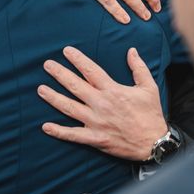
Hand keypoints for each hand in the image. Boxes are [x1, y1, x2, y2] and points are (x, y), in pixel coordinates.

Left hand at [37, 46, 167, 160]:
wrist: (154, 142)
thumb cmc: (151, 114)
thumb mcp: (148, 87)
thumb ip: (138, 68)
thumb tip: (131, 50)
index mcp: (113, 90)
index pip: (91, 71)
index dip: (78, 59)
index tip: (66, 51)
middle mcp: (101, 104)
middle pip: (75, 86)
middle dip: (60, 74)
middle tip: (47, 65)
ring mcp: (96, 122)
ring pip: (70, 108)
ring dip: (54, 98)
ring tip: (40, 89)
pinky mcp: (95, 138)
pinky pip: (73, 135)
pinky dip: (59, 132)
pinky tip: (45, 126)